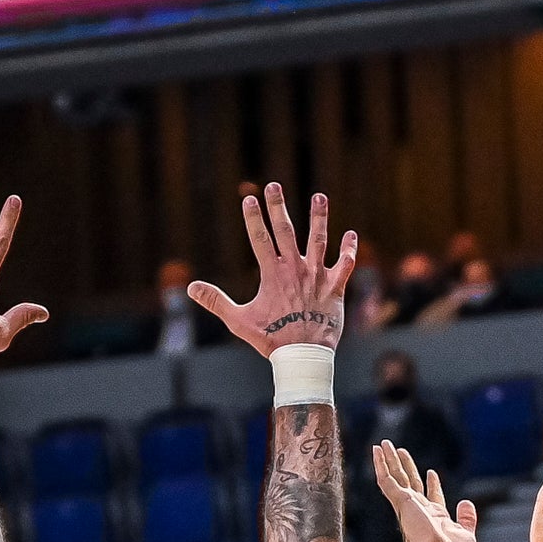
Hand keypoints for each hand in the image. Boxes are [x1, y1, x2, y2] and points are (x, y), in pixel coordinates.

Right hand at [188, 184, 356, 357]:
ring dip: (319, 218)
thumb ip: (216, 301)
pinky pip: (344, 265)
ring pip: (318, 240)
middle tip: (274, 185)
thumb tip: (191, 288)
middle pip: (285, 231)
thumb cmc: (271, 339)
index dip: (253, 217)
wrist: (302, 356)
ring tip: (319, 197)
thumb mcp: (238, 321)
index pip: (260, 238)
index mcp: (272, 274)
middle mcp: (295, 269)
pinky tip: (351, 234)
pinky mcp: (335, 287)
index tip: (249, 198)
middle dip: (278, 206)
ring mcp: (317, 276)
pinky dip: (348, 249)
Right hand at [373, 443, 476, 541]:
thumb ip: (467, 519)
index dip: (432, 485)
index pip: (431, 497)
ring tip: (384, 444)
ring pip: (396, 477)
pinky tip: (377, 451)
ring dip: (390, 460)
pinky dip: (380, 465)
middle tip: (400, 451)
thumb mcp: (466, 534)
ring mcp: (408, 506)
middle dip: (406, 467)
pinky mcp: (401, 502)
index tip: (431, 473)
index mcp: (434, 519)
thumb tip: (466, 503)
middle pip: (411, 483)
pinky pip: (387, 480)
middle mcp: (418, 511)